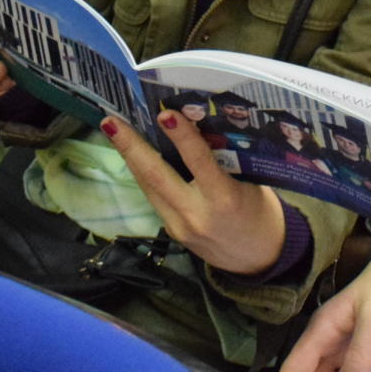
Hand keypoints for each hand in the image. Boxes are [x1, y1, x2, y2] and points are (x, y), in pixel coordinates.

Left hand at [101, 108, 286, 274]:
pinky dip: (144, 174)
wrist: (258, 258)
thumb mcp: (250, 182)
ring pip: (148, 187)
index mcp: (225, 199)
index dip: (181, 136)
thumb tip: (196, 128)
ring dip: (130, 157)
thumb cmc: (260, 212)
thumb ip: (223, 161)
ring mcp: (180, 226)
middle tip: (110, 122)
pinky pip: (154, 197)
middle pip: (156, 177)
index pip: (198, 161)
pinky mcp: (172, 231)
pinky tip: (135, 156)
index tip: (164, 113)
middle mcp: (197, 214)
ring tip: (114, 131)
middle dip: (130, 147)